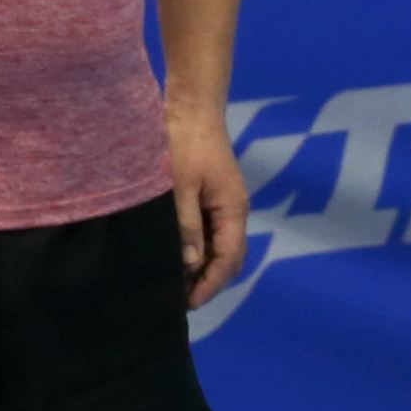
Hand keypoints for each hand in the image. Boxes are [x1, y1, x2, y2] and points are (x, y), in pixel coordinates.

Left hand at [165, 103, 252, 312]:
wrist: (191, 107)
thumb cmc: (183, 144)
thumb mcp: (179, 187)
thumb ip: (185, 225)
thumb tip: (190, 264)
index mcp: (233, 209)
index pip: (229, 258)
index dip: (211, 284)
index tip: (188, 304)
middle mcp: (234, 210)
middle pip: (229, 257)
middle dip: (209, 282)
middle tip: (179, 302)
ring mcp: (224, 203)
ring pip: (220, 246)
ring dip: (203, 267)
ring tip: (175, 284)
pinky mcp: (211, 195)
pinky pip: (210, 232)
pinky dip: (198, 250)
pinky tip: (177, 256)